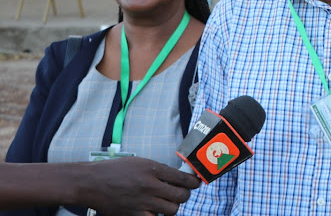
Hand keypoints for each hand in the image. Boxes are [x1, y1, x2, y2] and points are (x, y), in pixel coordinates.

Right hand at [82, 157, 200, 215]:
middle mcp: (150, 186)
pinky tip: (156, 211)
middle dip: (185, 195)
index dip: (193, 182)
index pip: (182, 178)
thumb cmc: (115, 170)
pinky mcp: (134, 215)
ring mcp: (143, 202)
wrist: (91, 183)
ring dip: (173, 207)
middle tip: (183, 194)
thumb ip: (159, 170)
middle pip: (181, 196)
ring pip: (172, 210)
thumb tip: (178, 177)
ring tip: (169, 203)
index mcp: (152, 169)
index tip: (196, 183)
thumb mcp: (140, 163)